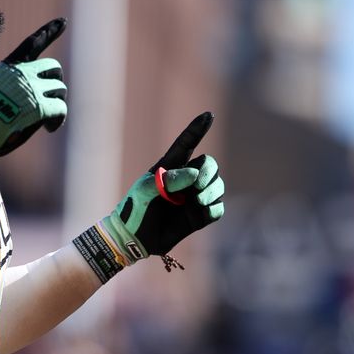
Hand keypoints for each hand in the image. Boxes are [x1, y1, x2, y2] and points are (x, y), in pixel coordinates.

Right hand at [0, 18, 67, 166]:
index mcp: (9, 66)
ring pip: (60, 90)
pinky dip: (58, 119)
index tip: (63, 22)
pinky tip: (50, 128)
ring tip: (47, 118)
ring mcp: (32, 90)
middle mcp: (22, 73)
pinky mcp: (40, 108)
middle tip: (51, 98)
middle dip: (55, 83)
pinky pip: (60, 108)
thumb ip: (11, 83)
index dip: (49, 31)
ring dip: (56, 103)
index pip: (32, 43)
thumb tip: (32, 90)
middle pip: (54, 69)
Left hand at [99, 112, 224, 264]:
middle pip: (210, 164)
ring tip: (195, 201)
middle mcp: (185, 180)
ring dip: (211, 191)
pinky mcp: (199, 216)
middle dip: (208, 172)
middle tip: (196, 185)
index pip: (186, 143)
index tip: (208, 115)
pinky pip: (218, 209)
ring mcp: (193, 198)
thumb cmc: (135, 208)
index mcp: (169, 167)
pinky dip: (213, 209)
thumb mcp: (145, 190)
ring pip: (219, 186)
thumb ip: (168, 180)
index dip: (197, 129)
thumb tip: (194, 174)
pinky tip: (200, 212)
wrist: (134, 238)